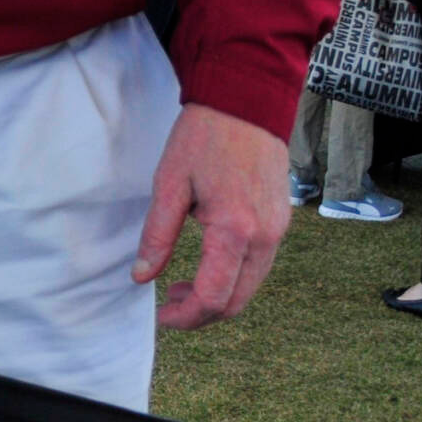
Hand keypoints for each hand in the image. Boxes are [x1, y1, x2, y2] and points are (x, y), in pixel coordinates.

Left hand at [133, 103, 288, 329]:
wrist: (246, 105)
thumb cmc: (203, 139)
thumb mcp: (168, 184)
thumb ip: (157, 235)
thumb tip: (141, 276)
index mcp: (235, 230)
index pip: (215, 297)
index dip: (185, 317)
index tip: (159, 316)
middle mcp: (265, 238)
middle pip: (238, 302)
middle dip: (201, 314)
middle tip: (167, 304)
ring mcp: (279, 231)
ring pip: (251, 287)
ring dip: (218, 297)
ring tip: (180, 286)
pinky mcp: (281, 223)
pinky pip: (260, 266)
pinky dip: (234, 278)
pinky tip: (206, 265)